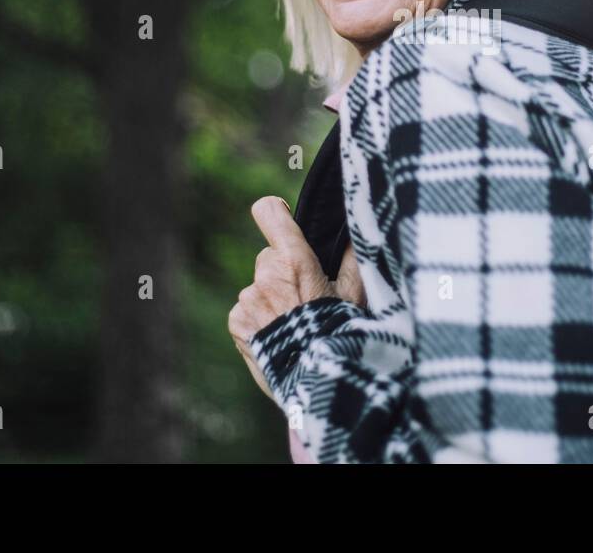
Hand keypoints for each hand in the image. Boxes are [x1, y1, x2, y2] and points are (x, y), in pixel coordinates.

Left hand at [228, 196, 365, 400]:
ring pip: (259, 286)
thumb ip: (354, 257)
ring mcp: (247, 300)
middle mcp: (265, 275)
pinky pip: (246, 310)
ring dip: (272, 299)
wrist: (317, 381)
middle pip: (270, 257)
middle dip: (284, 272)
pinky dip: (259, 320)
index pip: (269, 213)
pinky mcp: (235, 322)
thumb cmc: (342, 333)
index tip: (281, 217)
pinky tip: (279, 336)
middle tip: (306, 299)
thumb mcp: (357, 294)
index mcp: (294, 260)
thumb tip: (355, 231)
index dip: (275, 212)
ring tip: (295, 326)